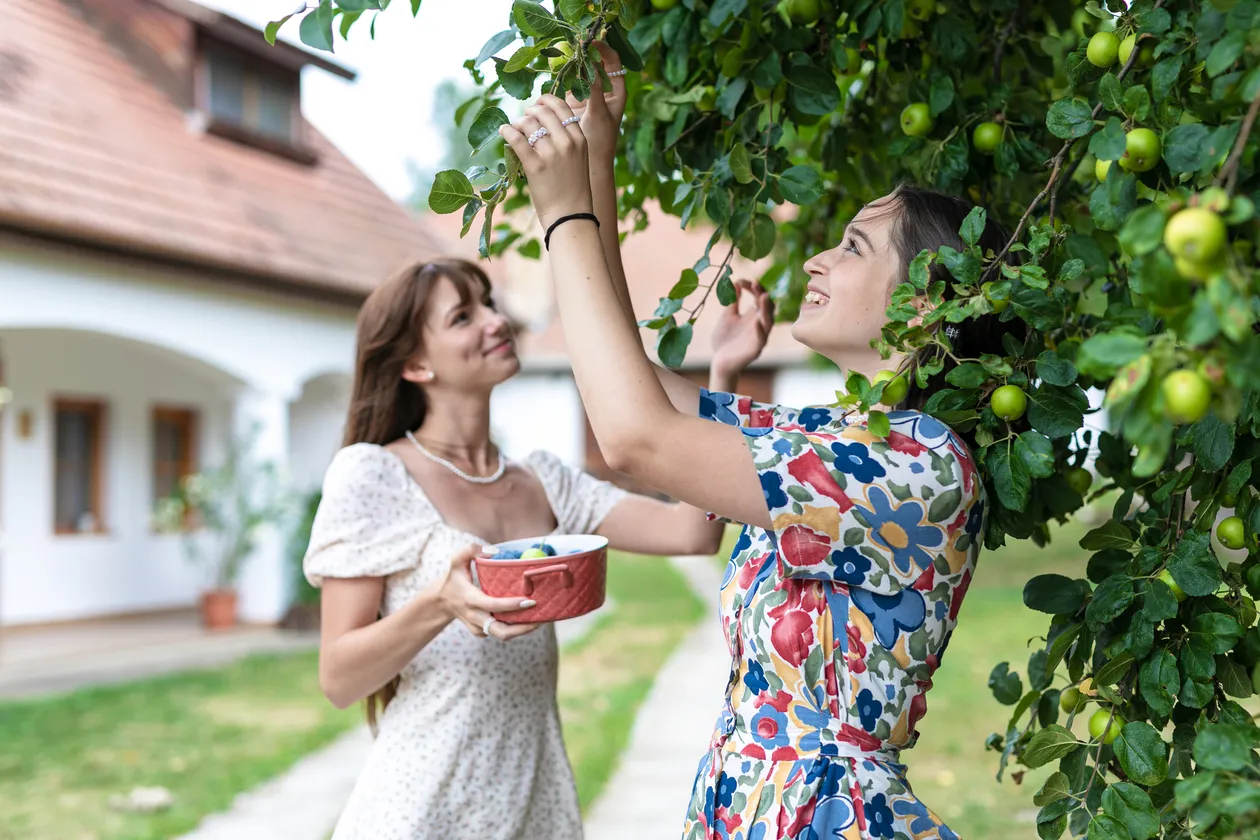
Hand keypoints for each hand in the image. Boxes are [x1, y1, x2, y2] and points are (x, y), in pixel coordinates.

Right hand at [438, 544, 541, 640]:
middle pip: (501, 631)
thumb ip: (470, 550)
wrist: (440, 602)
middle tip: (541, 618)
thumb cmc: (452, 579)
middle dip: (523, 628)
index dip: (512, 605)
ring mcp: (478, 627)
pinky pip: (500, 633)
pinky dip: (514, 628)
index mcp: (470, 600)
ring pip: (503, 635)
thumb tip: (495, 552)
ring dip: (522, 630)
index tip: (530, 601)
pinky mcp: (482, 632)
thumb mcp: (456, 561)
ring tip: (541, 619)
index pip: (493, 605)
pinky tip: (527, 618)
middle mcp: (475, 617)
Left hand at [500, 96, 593, 231]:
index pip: (562, 106)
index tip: (538, 104)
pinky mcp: (535, 166)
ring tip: (515, 128)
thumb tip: (542, 122)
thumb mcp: (579, 159)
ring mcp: (551, 154)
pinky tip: (503, 130)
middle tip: (524, 118)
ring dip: (518, 122)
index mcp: (580, 138)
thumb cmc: (573, 189)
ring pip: (528, 123)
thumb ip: (567, 140)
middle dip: (530, 111)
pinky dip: (507, 130)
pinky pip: (516, 138)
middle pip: (543, 111)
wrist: (571, 216)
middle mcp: (567, 142)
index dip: (546, 100)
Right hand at [565, 42, 626, 165]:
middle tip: (573, 44)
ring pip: (581, 71)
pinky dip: (563, 77)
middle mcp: (603, 89)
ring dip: (572, 63)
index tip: (590, 40)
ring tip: (562, 56)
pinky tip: (556, 71)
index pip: (612, 61)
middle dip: (585, 52)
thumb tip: (590, 65)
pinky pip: (568, 83)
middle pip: (595, 62)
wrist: (591, 160)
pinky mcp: (574, 100)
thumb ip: (594, 90)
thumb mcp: (598, 113)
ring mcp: (589, 93)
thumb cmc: (601, 139)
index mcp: (616, 90)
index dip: (603, 48)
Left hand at [711, 280, 774, 382]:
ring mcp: (759, 336)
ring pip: (769, 321)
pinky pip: (762, 338)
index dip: (753, 288)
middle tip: (754, 283)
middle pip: (768, 306)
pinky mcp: (756, 349)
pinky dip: (760, 330)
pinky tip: (756, 321)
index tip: (741, 281)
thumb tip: (736, 281)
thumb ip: (733, 301)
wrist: (719, 361)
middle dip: (761, 294)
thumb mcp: (727, 316)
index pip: (759, 296)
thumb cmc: (725, 339)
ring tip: (762, 297)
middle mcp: (760, 324)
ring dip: (766, 309)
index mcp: (754, 315)